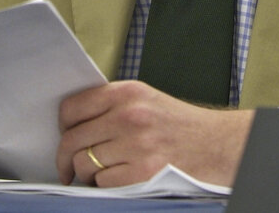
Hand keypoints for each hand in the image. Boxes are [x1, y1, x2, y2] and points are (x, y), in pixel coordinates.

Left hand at [56, 80, 253, 187]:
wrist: (216, 144)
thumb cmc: (179, 124)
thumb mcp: (146, 98)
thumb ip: (112, 104)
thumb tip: (73, 122)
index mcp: (127, 93)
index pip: (72, 108)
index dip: (62, 126)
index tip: (63, 135)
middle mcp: (130, 116)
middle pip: (72, 140)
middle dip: (64, 158)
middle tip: (66, 167)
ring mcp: (136, 146)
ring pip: (84, 165)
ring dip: (86, 174)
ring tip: (98, 172)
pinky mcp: (143, 173)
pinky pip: (103, 183)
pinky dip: (106, 185)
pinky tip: (119, 178)